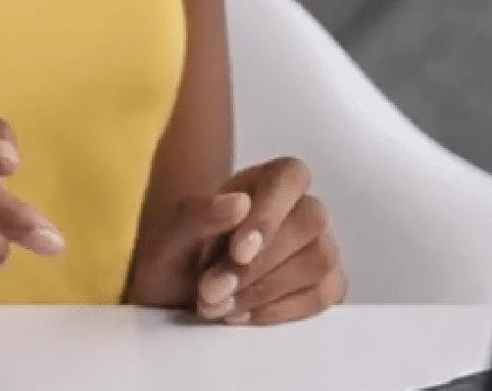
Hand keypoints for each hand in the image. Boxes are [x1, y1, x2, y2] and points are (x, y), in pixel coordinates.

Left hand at [132, 156, 345, 325]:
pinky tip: (244, 314)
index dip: (270, 214)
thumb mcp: (168, 238)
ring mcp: (316, 247)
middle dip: (259, 265)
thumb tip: (238, 203)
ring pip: (319, 260)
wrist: (175, 302)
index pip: (290, 177)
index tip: (238, 252)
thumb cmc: (176, 262)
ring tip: (220, 305)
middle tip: (211, 291)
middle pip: (309, 221)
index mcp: (263, 182)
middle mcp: (297, 210)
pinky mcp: (323, 285)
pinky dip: (282, 310)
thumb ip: (196, 215)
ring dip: (266, 290)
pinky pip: (324, 294)